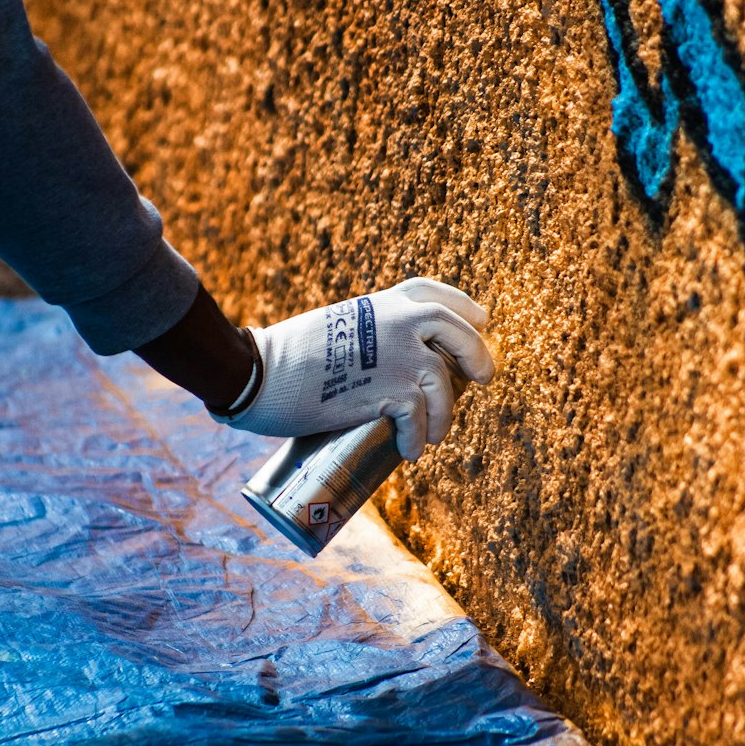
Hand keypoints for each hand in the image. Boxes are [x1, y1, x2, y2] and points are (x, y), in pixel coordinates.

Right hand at [211, 278, 495, 459]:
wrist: (260, 372)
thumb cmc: (285, 357)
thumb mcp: (334, 329)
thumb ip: (365, 337)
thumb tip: (383, 363)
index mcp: (381, 304)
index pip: (432, 294)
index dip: (463, 306)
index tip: (480, 320)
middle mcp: (397, 323)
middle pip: (458, 331)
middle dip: (477, 354)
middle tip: (484, 378)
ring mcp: (397, 355)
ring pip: (444, 384)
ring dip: (444, 415)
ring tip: (433, 436)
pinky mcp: (388, 391)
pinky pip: (419, 418)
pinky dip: (417, 439)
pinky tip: (409, 451)